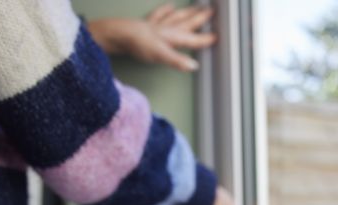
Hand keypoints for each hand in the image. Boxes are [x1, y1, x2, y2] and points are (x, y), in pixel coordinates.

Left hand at [87, 4, 215, 71]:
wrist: (120, 34)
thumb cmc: (140, 44)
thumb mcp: (161, 56)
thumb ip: (177, 61)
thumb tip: (193, 66)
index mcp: (173, 37)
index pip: (193, 39)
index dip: (205, 39)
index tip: (218, 37)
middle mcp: (167, 29)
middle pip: (187, 23)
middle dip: (200, 18)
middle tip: (211, 11)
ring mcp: (157, 25)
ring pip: (176, 17)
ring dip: (187, 12)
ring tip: (196, 7)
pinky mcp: (146, 24)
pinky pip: (158, 15)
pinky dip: (165, 10)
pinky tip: (169, 5)